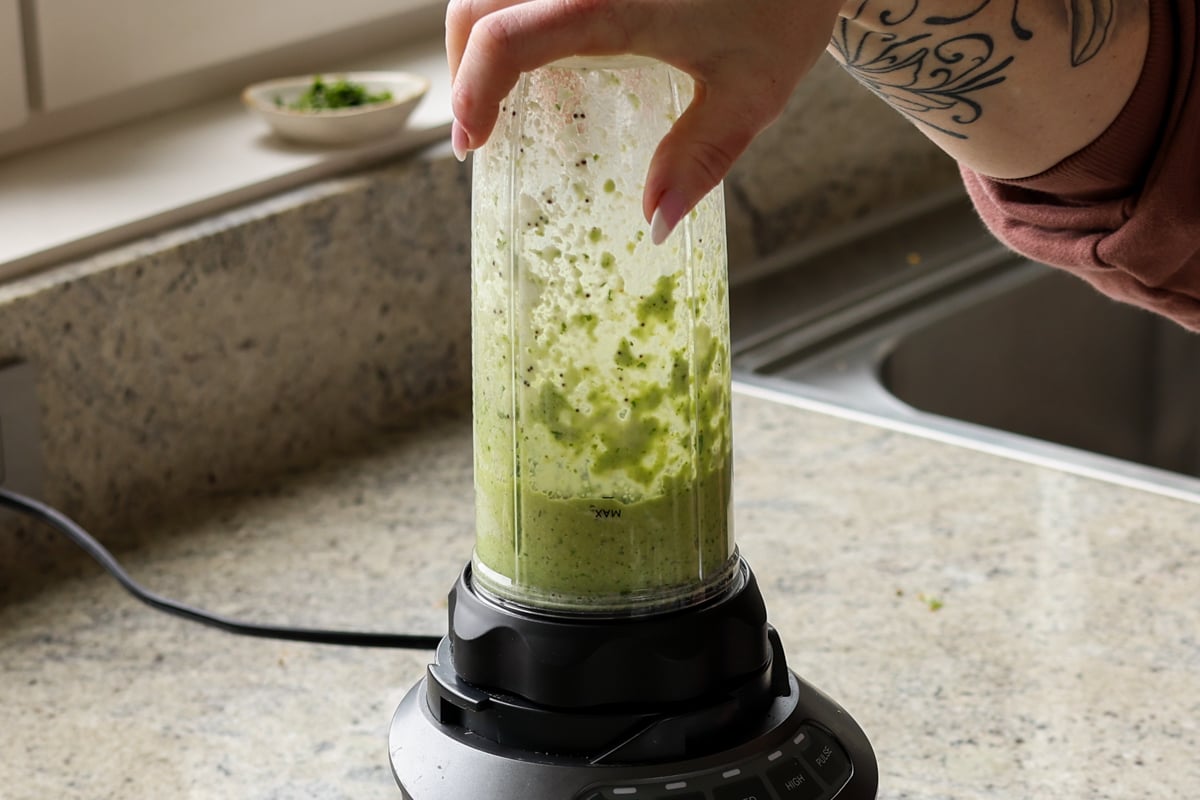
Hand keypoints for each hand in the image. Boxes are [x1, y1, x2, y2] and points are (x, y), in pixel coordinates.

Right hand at [446, 0, 843, 242]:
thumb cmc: (788, 3)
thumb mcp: (752, 92)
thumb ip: (698, 159)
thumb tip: (655, 224)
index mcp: (610, 0)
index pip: (504, 38)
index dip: (471, 92)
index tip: (473, 143)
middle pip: (475, 1)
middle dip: (463, 64)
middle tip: (482, 122)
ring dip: (482, 27)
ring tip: (504, 83)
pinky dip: (514, 8)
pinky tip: (542, 42)